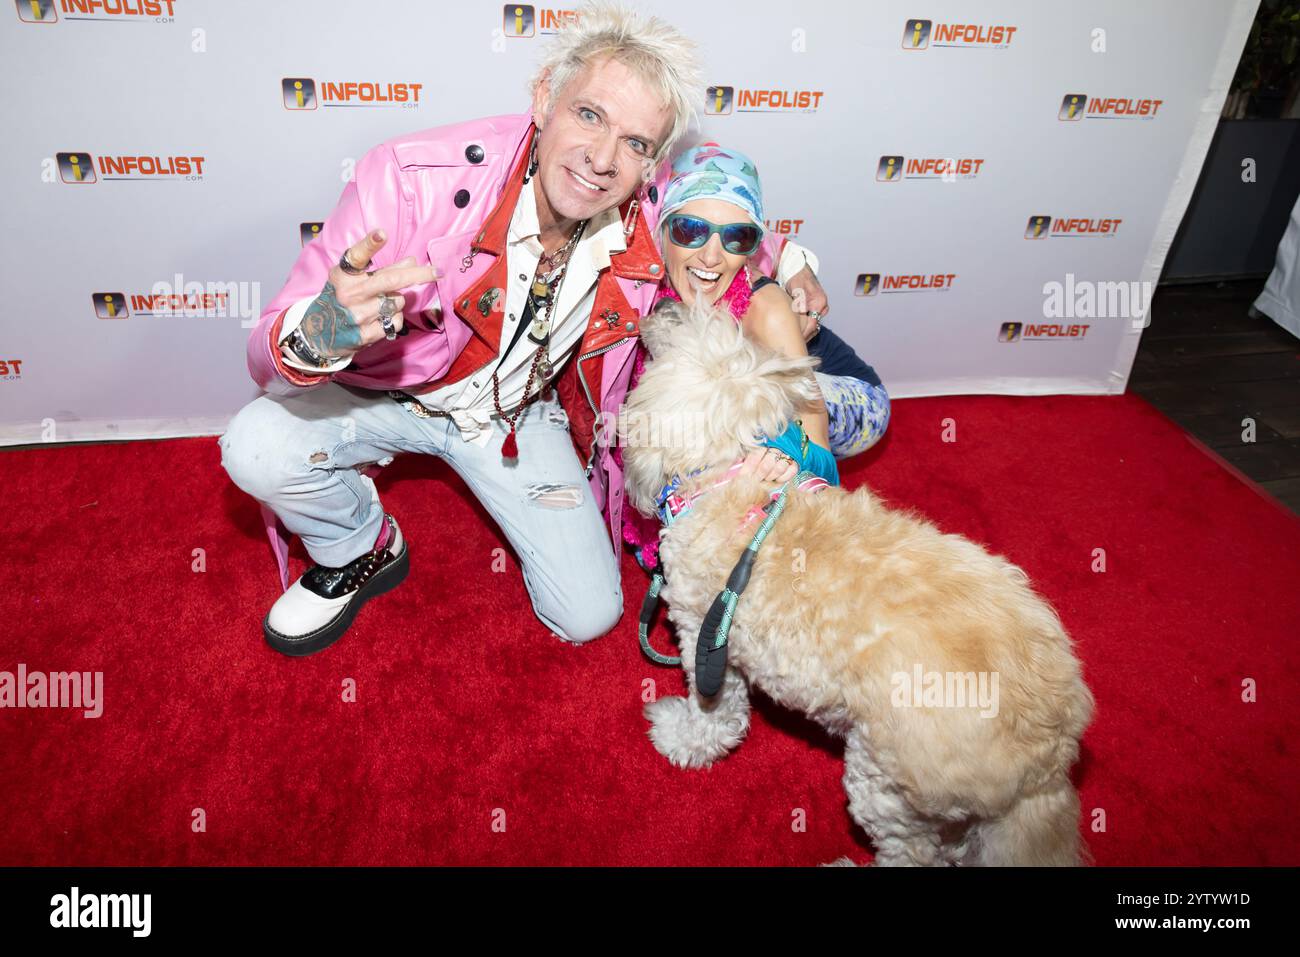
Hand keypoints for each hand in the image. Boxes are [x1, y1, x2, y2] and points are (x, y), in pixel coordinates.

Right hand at [298, 229, 440, 359]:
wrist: (318, 334)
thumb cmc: (340, 299)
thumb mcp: (354, 279)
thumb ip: (383, 269)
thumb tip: (412, 261)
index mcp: (344, 275)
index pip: (357, 256)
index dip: (370, 243)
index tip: (381, 233)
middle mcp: (349, 293)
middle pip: (391, 280)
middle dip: (419, 274)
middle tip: (437, 271)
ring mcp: (357, 315)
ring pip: (398, 301)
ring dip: (397, 300)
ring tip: (380, 304)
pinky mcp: (365, 334)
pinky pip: (396, 321)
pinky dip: (394, 318)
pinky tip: (380, 319)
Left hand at [737, 447, 796, 483]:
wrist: (786, 442)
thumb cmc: (764, 450)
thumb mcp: (751, 449)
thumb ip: (742, 455)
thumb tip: (730, 463)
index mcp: (763, 443)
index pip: (754, 456)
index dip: (748, 469)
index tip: (743, 478)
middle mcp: (776, 447)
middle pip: (766, 465)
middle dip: (758, 476)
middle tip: (754, 481)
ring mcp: (787, 455)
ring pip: (778, 469)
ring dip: (770, 476)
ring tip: (766, 478)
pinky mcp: (796, 462)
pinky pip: (791, 472)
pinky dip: (783, 478)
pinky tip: (777, 479)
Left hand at [785, 266, 827, 341]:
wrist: (798, 269)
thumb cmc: (797, 276)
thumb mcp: (796, 286)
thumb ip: (800, 298)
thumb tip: (802, 310)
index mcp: (819, 302)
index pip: (813, 323)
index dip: (804, 333)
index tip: (795, 339)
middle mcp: (821, 306)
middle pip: (813, 326)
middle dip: (803, 334)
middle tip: (791, 342)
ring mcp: (818, 308)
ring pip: (812, 325)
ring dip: (803, 331)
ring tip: (791, 338)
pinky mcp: (813, 308)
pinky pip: (809, 320)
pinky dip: (802, 326)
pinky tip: (794, 330)